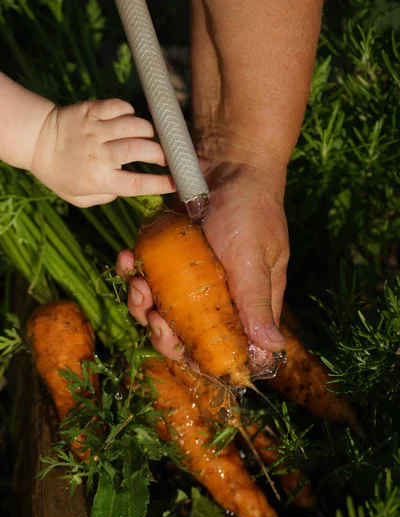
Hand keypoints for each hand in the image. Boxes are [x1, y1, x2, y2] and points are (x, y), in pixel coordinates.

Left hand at [31, 98, 174, 206]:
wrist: (37, 142)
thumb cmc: (62, 174)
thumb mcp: (81, 199)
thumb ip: (107, 196)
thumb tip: (129, 187)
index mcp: (99, 180)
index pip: (136, 184)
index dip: (161, 183)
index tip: (178, 182)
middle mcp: (99, 155)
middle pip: (140, 150)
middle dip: (161, 153)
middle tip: (167, 157)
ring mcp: (95, 130)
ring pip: (134, 126)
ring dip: (148, 132)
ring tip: (148, 138)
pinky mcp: (91, 111)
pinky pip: (119, 107)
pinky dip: (130, 112)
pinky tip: (129, 120)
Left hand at [116, 161, 288, 362]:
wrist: (227, 156)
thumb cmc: (249, 208)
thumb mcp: (253, 257)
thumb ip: (258, 302)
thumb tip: (274, 350)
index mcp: (246, 301)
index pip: (225, 345)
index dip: (201, 356)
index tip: (182, 350)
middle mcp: (218, 293)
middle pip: (185, 332)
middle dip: (163, 332)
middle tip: (154, 317)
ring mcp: (189, 274)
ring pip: (159, 307)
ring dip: (141, 303)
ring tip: (136, 284)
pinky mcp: (168, 253)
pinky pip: (144, 273)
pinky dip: (131, 271)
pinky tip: (126, 258)